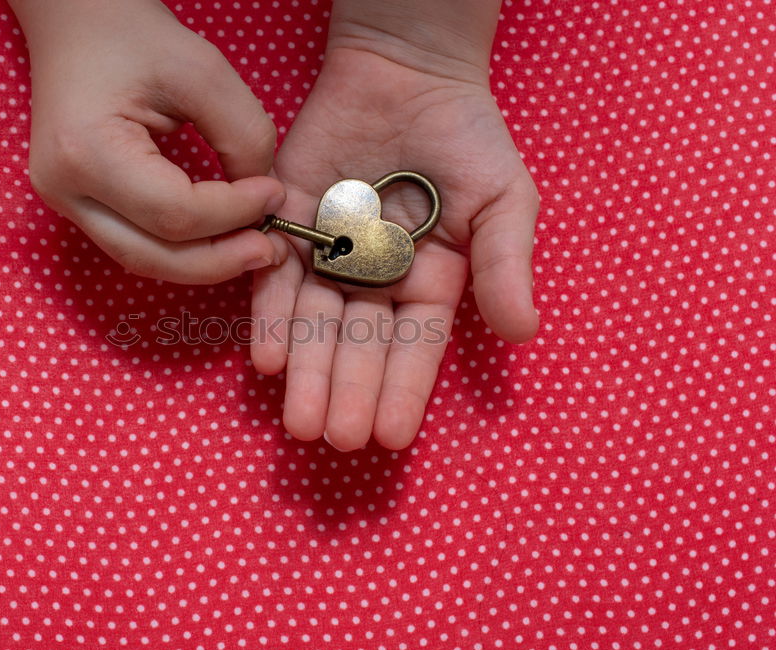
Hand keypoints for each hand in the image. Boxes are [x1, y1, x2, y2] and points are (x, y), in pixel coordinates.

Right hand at [9, 0, 286, 283]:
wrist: (77, 23)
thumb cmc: (133, 36)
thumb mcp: (203, 71)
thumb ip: (243, 135)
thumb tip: (261, 198)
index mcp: (86, 152)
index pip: (174, 214)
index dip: (233, 213)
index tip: (274, 194)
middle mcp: (64, 188)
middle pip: (153, 256)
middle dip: (220, 260)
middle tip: (271, 249)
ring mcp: (64, 202)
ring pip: (143, 260)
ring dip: (203, 263)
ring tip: (253, 248)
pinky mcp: (78, 205)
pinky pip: (136, 244)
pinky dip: (182, 250)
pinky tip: (221, 239)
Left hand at [252, 46, 538, 450]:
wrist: (405, 72)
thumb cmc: (465, 136)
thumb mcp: (503, 200)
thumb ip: (505, 264)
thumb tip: (522, 332)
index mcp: (429, 283)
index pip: (415, 347)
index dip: (404, 390)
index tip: (392, 436)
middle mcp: (375, 281)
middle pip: (359, 347)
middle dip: (346, 393)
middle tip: (333, 439)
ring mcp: (329, 255)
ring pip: (314, 323)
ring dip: (305, 371)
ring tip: (297, 421)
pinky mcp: (289, 224)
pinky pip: (276, 276)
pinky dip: (270, 314)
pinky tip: (266, 357)